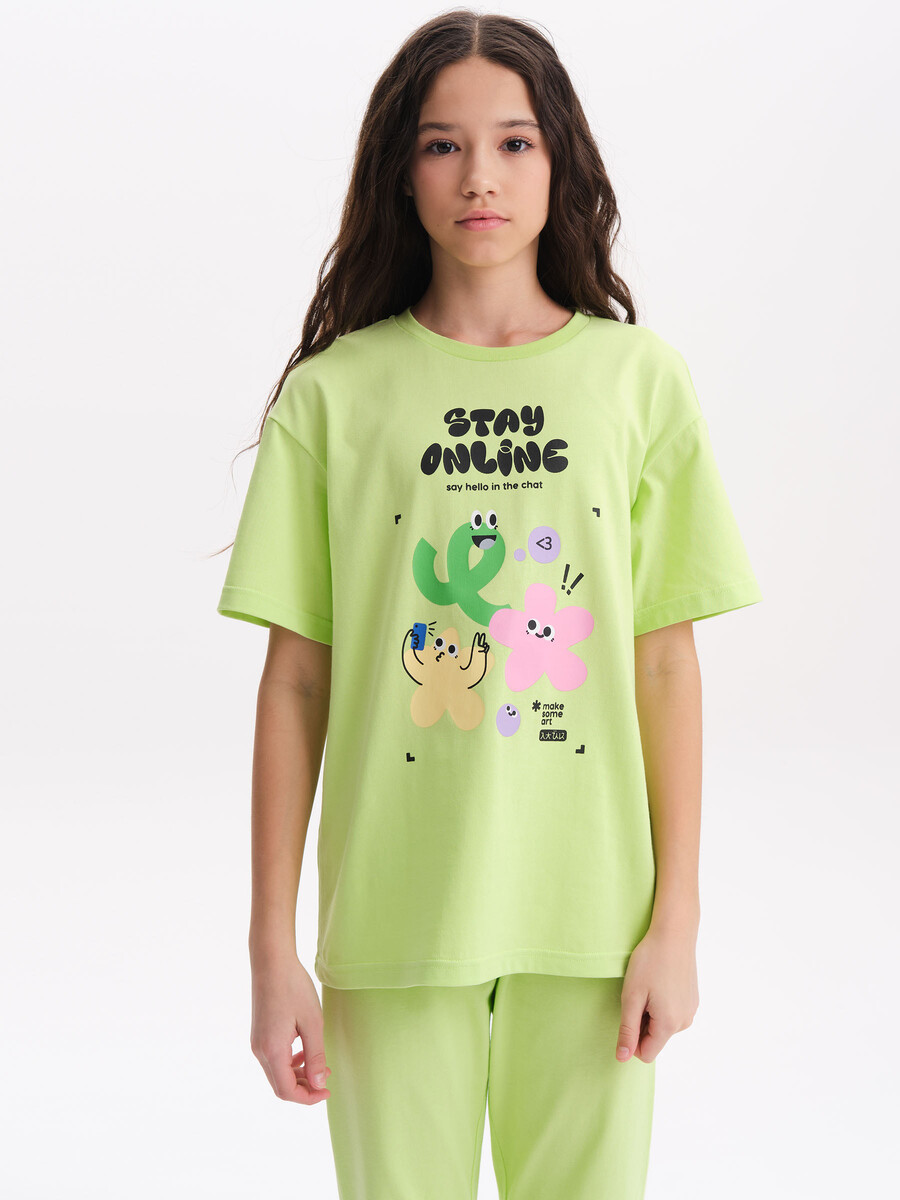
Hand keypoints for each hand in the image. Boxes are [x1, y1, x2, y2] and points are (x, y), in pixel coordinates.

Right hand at [249, 952, 332, 1103]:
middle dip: (304, 1087)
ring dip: (298, 1074)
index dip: (308, 1097)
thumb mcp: (312, 1022)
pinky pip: (274, 1059)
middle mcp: (260, 1051)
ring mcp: (257, 1042)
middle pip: (280, 1085)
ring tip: (319, 1063)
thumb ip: (315, 1056)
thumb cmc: (293, 987)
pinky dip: (290, 1062)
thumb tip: (318, 1085)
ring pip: (277, 1072)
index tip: (327, 1091)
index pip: (286, 1091)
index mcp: (272, 1050)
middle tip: (326, 1075)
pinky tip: (304, 1051)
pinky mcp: (259, 1033)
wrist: (271, 961)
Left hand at [616, 922, 699, 1063]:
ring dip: (651, 1013)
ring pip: (663, 1026)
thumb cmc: (650, 962)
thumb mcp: (631, 996)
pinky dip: (662, 1004)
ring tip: (649, 986)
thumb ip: (627, 1030)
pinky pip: (672, 1014)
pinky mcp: (692, 1000)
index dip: (631, 1038)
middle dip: (641, 1023)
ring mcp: (691, 1011)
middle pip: (654, 1039)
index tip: (627, 1012)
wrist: (674, 933)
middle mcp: (684, 1022)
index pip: (645, 1053)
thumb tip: (622, 1058)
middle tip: (638, 994)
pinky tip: (660, 981)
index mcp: (669, 1024)